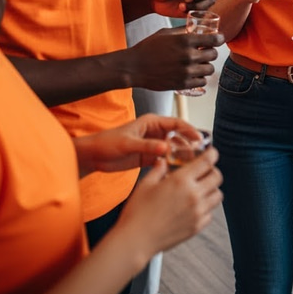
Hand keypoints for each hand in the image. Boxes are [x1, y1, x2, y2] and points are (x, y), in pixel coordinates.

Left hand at [73, 116, 208, 175]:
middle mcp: (155, 133)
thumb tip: (166, 148)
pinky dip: (171, 164)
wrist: (93, 157)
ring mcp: (152, 145)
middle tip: (199, 154)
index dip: (189, 130)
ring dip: (181, 155)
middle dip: (189, 144)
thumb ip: (147, 146)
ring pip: (173, 149)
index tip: (199, 138)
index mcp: (152, 122)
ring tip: (190, 164)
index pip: (176, 123)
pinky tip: (177, 171)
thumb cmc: (107, 143)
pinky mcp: (148, 158)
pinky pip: (164, 160)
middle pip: (178, 136)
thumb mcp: (128, 144)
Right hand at [115, 148, 222, 256]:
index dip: (212, 154)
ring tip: (200, 190)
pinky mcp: (197, 227)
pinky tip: (194, 207)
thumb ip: (159, 169)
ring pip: (218, 195)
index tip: (210, 154)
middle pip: (217, 177)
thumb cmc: (137, 213)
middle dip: (212, 171)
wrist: (135, 241)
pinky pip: (211, 213)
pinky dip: (206, 208)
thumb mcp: (145, 184)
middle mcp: (194, 195)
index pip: (208, 161)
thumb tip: (163, 161)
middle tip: (203, 172)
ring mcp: (197, 212)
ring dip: (212, 190)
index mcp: (181, 180)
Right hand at [125, 26, 219, 90]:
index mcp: (185, 41)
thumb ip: (182, 31)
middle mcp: (188, 56)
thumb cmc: (148, 47)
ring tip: (200, 64)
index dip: (219, 39)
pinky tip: (195, 74)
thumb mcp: (165, 33)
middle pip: (213, 55)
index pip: (213, 40)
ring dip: (207, 66)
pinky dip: (201, 77)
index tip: (219, 39)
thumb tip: (196, 28)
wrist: (133, 67)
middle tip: (206, 52)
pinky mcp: (182, 84)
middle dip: (211, 52)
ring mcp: (186, 71)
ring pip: (209, 69)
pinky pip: (202, 81)